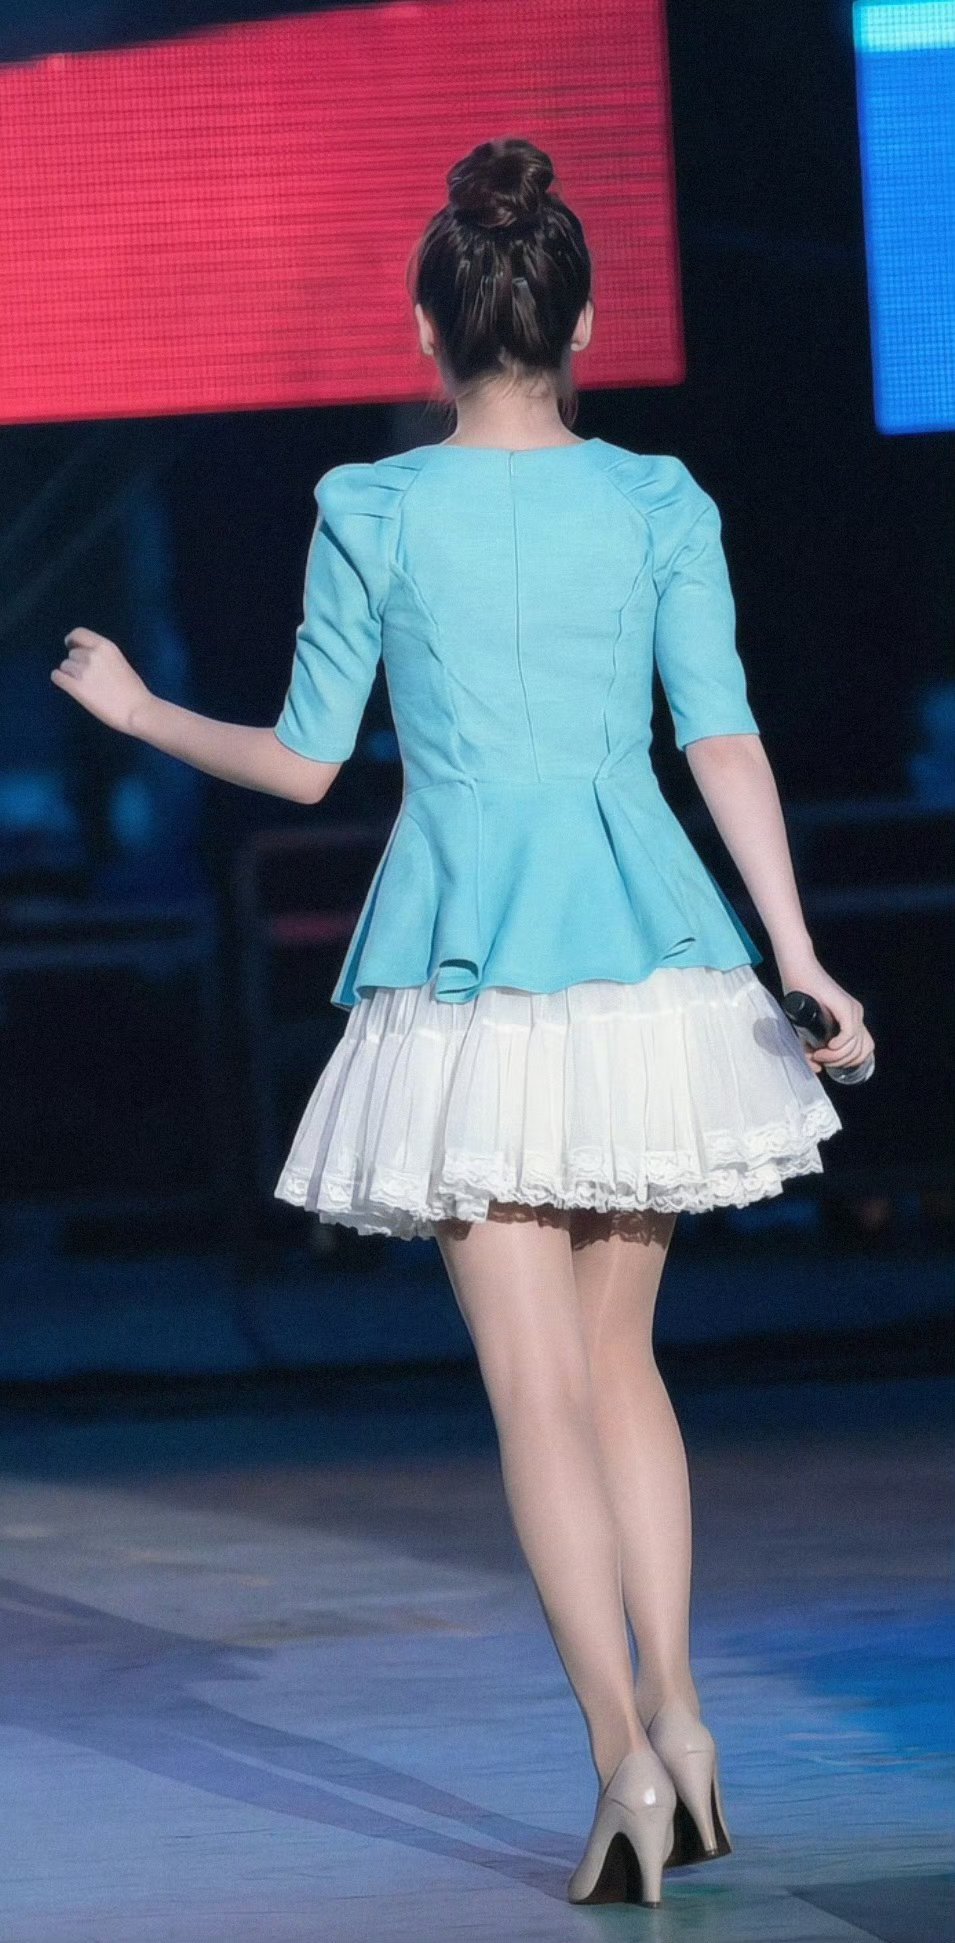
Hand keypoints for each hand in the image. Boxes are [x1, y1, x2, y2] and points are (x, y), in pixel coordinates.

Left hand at [51, 628, 152, 735]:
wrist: (138, 711)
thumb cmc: (133, 691)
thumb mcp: (119, 661)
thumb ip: (102, 655)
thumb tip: (83, 656)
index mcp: (106, 646)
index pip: (78, 633)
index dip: (72, 640)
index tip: (71, 646)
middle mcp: (92, 655)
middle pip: (71, 653)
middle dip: (76, 663)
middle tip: (88, 678)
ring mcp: (84, 671)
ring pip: (64, 666)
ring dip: (70, 674)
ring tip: (86, 686)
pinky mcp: (76, 687)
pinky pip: (57, 676)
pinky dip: (61, 680)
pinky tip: (70, 687)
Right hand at [776, 953, 874, 1075]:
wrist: (796, 970)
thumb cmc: (799, 995)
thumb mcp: (807, 1029)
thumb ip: (812, 1048)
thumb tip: (817, 1069)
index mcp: (851, 1020)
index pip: (863, 1051)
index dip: (846, 1063)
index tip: (826, 1063)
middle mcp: (856, 1016)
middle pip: (860, 1053)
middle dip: (839, 1063)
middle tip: (819, 1059)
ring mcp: (853, 1012)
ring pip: (854, 1047)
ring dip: (836, 1057)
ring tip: (818, 1054)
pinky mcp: (846, 1008)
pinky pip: (849, 1035)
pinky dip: (838, 1046)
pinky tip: (826, 1046)